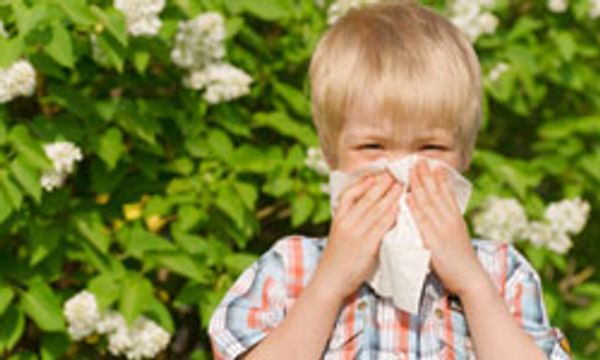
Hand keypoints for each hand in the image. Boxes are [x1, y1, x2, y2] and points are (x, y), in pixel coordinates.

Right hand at [314, 171, 403, 300]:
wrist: (330, 280)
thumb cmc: (338, 258)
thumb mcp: (339, 233)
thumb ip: (351, 220)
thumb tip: (369, 207)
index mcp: (338, 218)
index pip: (350, 194)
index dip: (364, 183)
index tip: (377, 174)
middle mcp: (346, 222)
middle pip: (367, 198)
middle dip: (382, 184)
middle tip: (396, 173)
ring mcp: (356, 233)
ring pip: (376, 209)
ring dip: (391, 196)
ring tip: (402, 186)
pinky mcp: (366, 245)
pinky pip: (382, 225)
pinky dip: (392, 214)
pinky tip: (400, 207)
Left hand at [406, 160, 487, 297]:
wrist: (471, 280)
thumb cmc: (461, 261)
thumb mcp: (456, 237)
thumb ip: (446, 225)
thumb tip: (437, 214)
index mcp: (456, 219)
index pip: (447, 193)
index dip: (439, 178)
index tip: (432, 164)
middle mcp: (451, 221)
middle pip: (437, 193)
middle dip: (426, 175)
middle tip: (418, 160)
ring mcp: (443, 230)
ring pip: (429, 203)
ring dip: (419, 185)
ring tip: (411, 171)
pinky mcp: (435, 242)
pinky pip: (423, 222)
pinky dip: (415, 208)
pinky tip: (408, 198)